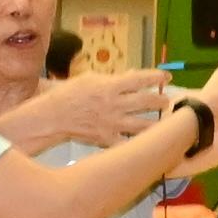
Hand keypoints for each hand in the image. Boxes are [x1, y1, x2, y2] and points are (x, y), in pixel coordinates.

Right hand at [42, 69, 169, 144]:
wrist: (51, 117)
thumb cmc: (68, 94)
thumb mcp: (90, 78)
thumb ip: (114, 77)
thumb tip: (134, 74)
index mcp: (110, 86)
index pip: (141, 79)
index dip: (157, 77)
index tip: (166, 77)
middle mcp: (115, 104)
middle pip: (147, 102)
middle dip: (161, 101)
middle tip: (166, 102)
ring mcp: (112, 124)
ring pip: (144, 125)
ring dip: (157, 123)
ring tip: (164, 122)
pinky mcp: (107, 139)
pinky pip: (128, 143)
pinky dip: (138, 143)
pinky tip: (146, 142)